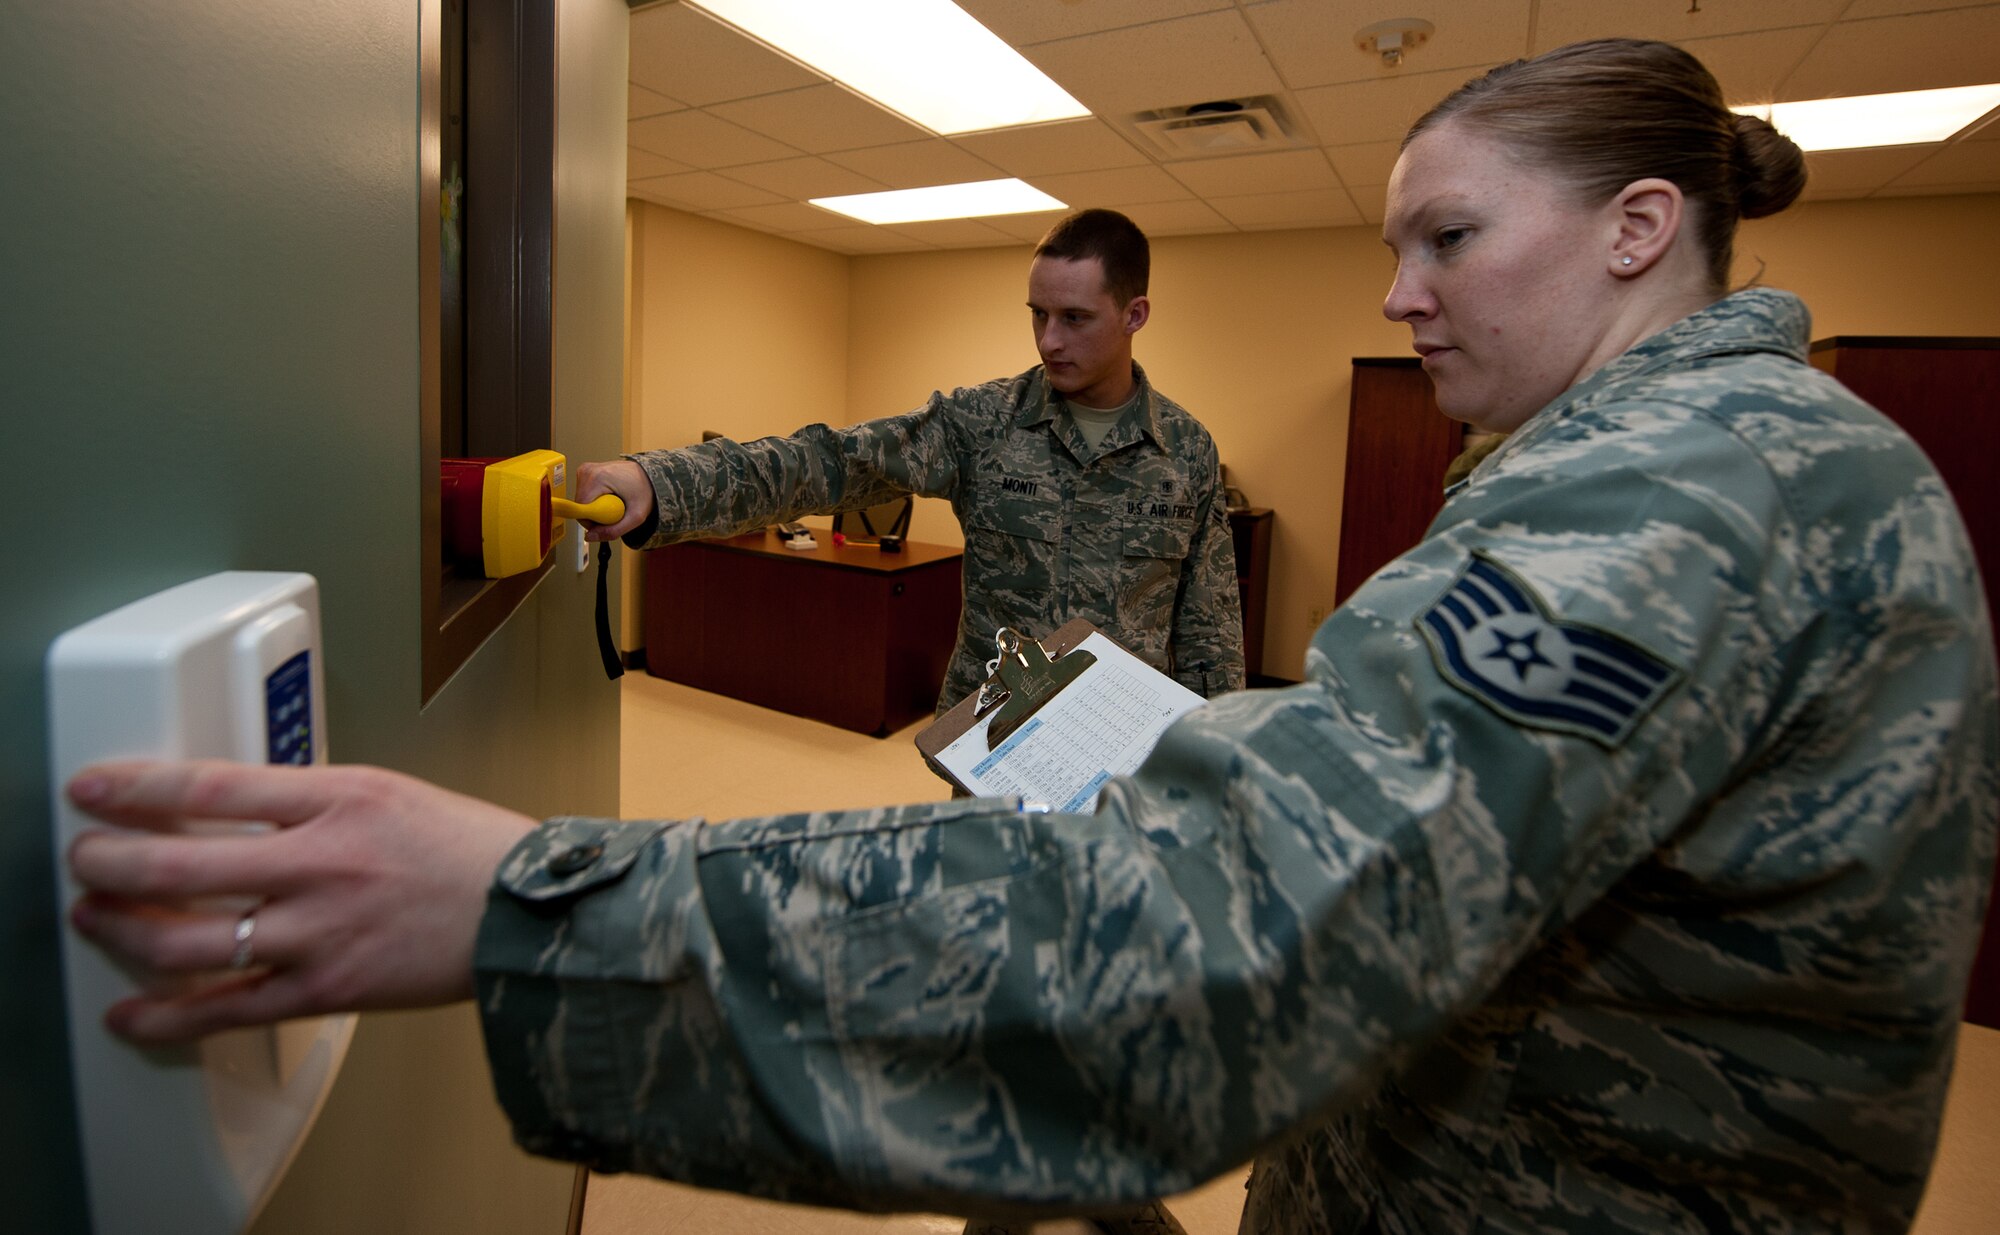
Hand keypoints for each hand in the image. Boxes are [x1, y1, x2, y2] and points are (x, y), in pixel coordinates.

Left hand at [65, 760, 536, 1043]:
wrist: (530, 914)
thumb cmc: (468, 851)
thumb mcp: (387, 790)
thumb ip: (309, 798)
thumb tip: (231, 806)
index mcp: (340, 800)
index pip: (211, 788)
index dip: (136, 789)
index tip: (93, 789)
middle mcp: (322, 865)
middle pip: (179, 867)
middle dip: (107, 863)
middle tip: (85, 857)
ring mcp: (320, 933)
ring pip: (187, 942)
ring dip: (122, 931)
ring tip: (97, 918)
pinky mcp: (328, 990)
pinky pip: (228, 1011)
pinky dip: (167, 1016)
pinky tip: (133, 1012)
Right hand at [574, 459, 652, 541]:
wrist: (647, 476)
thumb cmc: (644, 491)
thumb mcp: (635, 516)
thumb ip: (613, 531)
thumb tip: (589, 537)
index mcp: (597, 477)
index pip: (582, 510)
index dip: (593, 522)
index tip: (610, 521)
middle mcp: (588, 470)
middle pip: (580, 506)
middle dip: (594, 516)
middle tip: (615, 512)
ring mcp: (585, 470)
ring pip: (580, 502)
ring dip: (595, 509)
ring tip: (613, 503)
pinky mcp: (585, 472)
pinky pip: (583, 494)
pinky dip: (594, 501)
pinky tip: (608, 497)